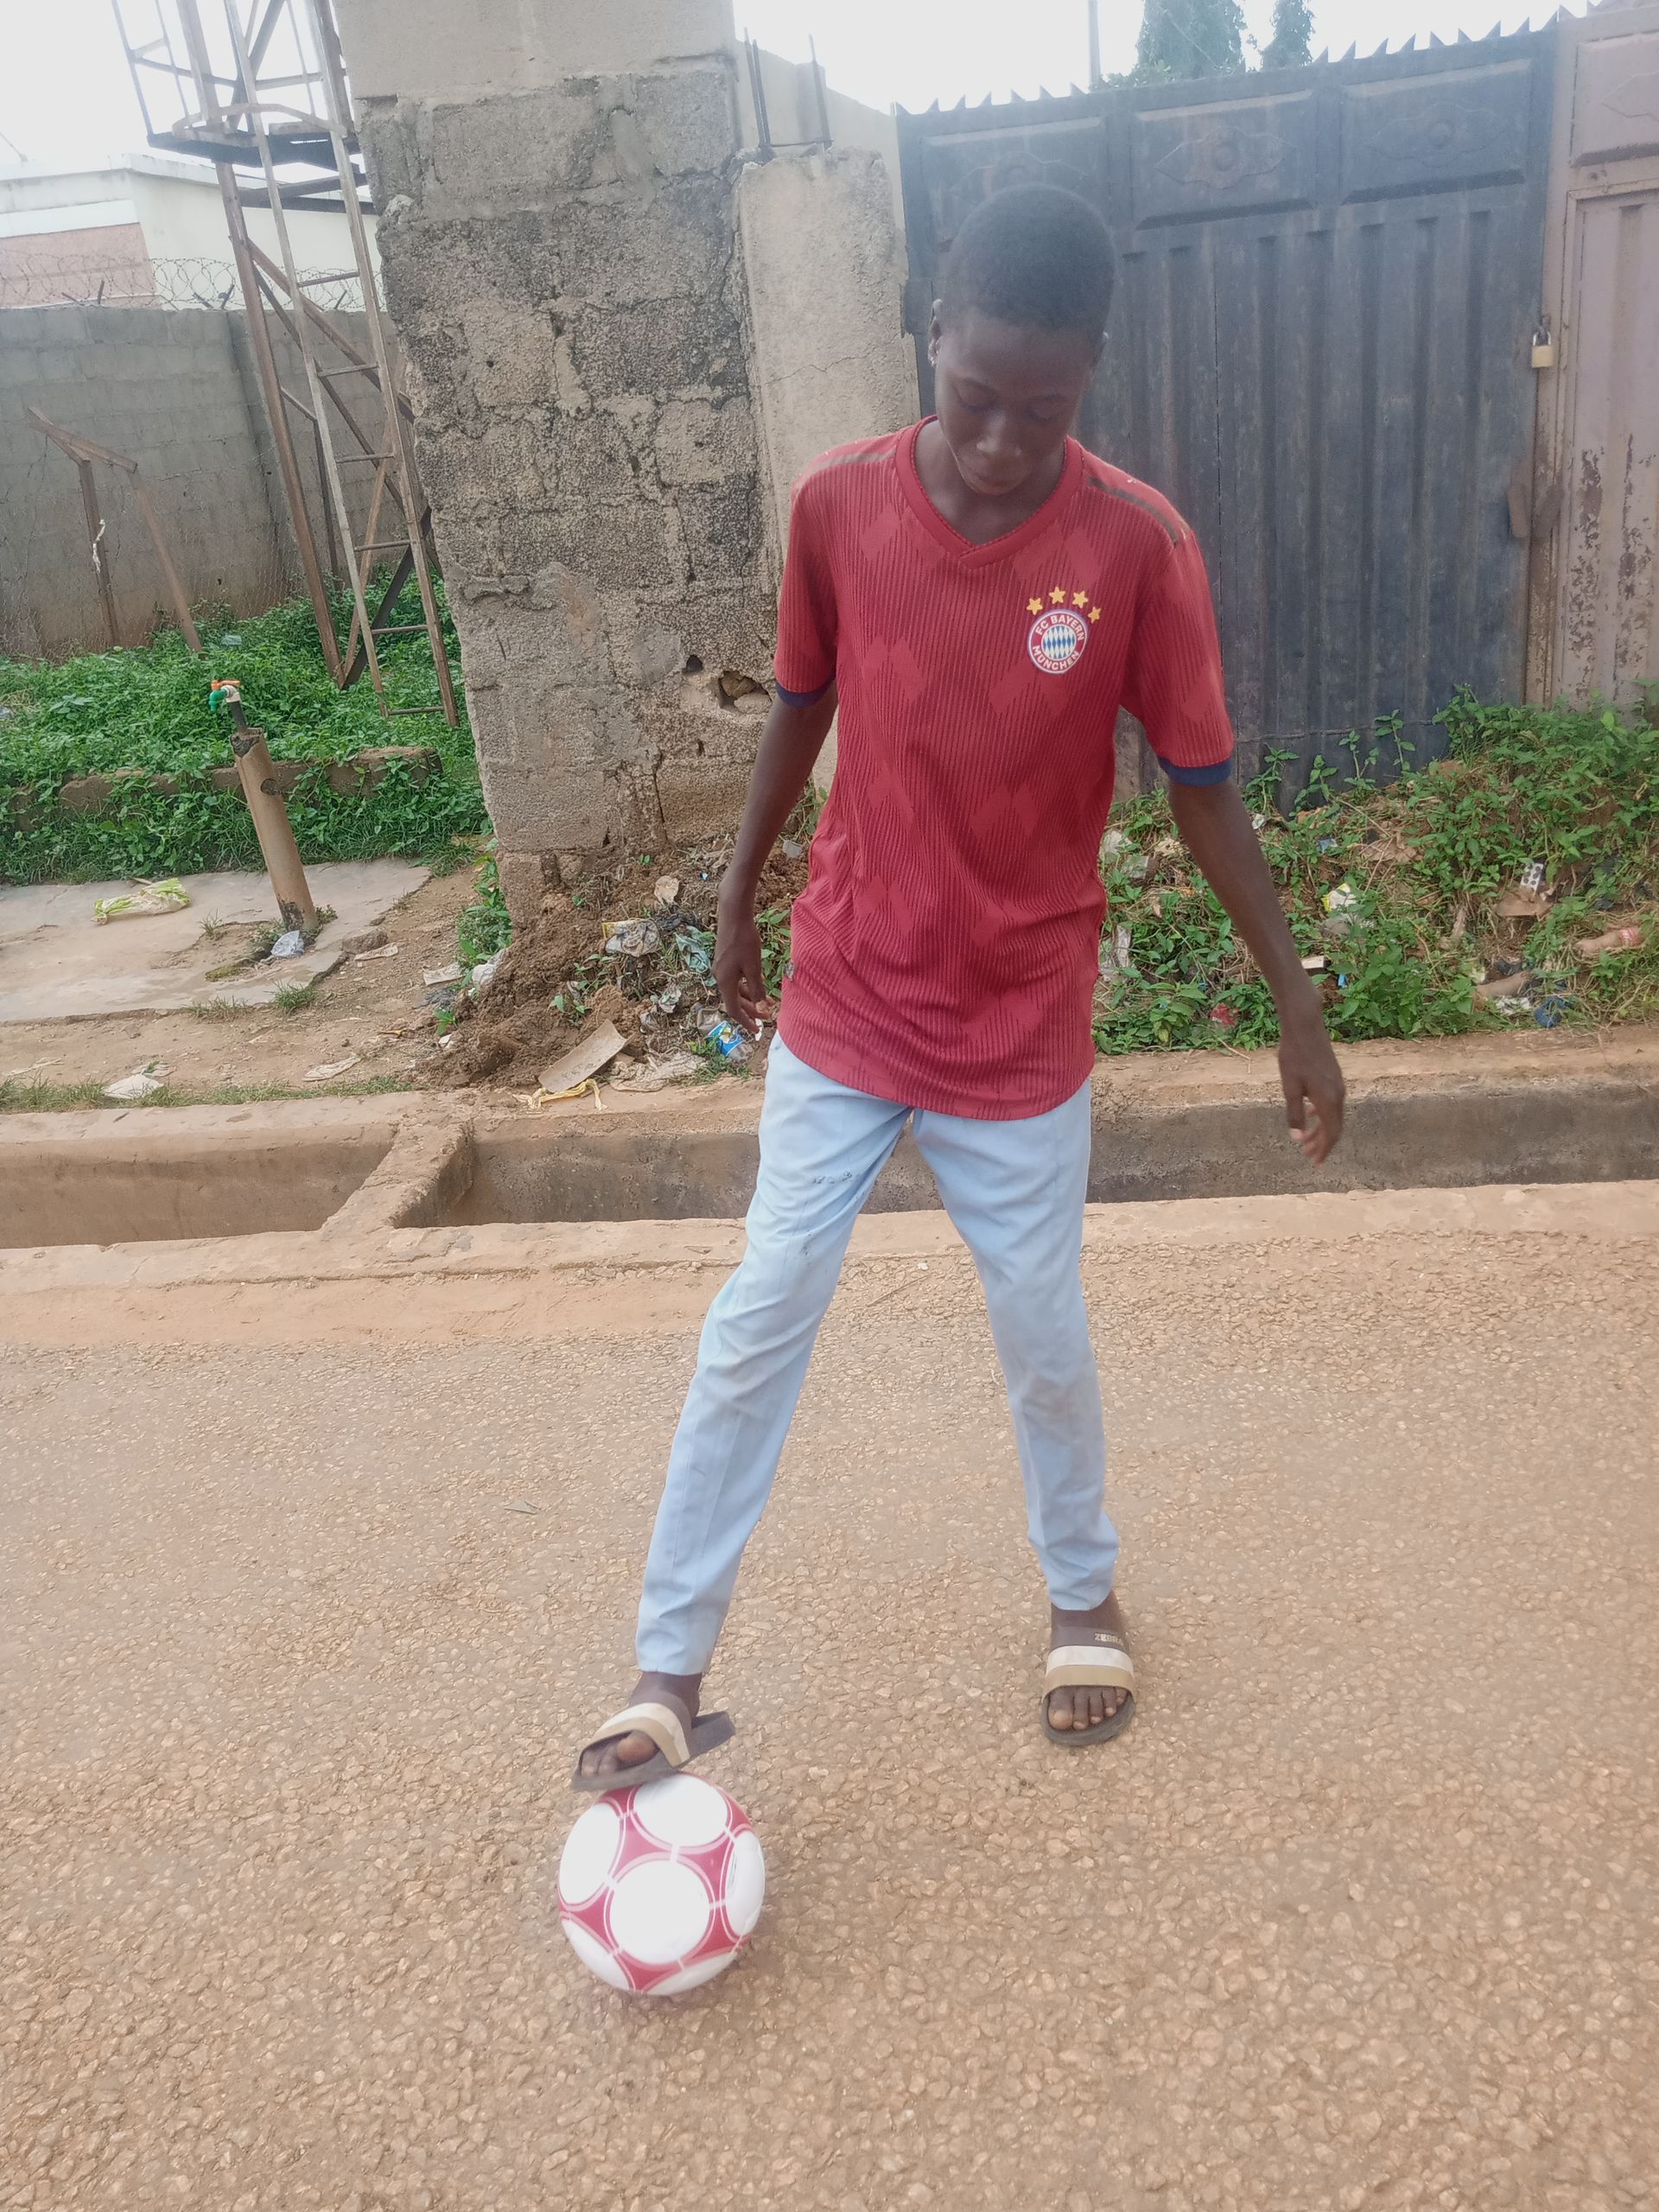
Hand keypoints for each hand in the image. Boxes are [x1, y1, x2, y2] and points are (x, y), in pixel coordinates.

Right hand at [714, 894, 772, 1035]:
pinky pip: (736, 979)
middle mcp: (720, 977)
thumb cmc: (744, 940)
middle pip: (735, 1001)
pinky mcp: (726, 960)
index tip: (757, 1030)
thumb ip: (757, 988)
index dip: (746, 1021)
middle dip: (751, 1011)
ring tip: (768, 1002)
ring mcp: (722, 968)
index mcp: (725, 981)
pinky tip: (759, 984)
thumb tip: (762, 1008)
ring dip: (751, 998)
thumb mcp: (754, 967)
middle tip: (766, 1018)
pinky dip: (748, 985)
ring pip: (736, 990)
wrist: (733, 914)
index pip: (733, 1009)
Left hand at [1278, 1002, 1344, 1164]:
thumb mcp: (1290, 1087)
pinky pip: (1331, 1104)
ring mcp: (1338, 1085)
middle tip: (1307, 1156)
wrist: (1305, 1028)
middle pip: (1334, 1127)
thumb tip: (1296, 1139)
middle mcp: (1338, 1095)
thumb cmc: (1294, 1056)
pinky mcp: (1334, 1078)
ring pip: (1333, 1115)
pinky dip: (1322, 1115)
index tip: (1315, 1162)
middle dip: (1321, 1143)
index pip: (1331, 1133)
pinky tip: (1310, 1114)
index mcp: (1328, 1100)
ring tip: (1305, 1140)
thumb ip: (1294, 1114)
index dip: (1324, 1149)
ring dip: (1320, 1130)